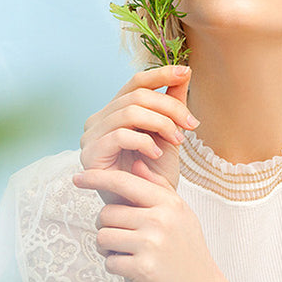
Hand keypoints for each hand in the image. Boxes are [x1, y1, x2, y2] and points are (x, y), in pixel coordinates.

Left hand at [72, 158, 222, 281]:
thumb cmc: (189, 254)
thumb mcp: (182, 216)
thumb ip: (159, 189)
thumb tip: (136, 164)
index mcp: (169, 204)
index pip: (124, 182)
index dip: (97, 178)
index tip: (78, 178)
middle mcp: (160, 220)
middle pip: (107, 213)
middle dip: (106, 227)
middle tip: (120, 239)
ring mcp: (152, 244)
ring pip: (103, 236)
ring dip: (107, 248)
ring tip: (126, 254)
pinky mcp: (143, 269)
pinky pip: (109, 261)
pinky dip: (115, 267)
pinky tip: (133, 270)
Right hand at [79, 65, 196, 201]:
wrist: (146, 210)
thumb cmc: (154, 174)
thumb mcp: (168, 134)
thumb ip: (172, 104)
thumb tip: (183, 72)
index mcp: (115, 112)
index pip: (135, 83)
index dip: (160, 74)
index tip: (185, 72)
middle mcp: (98, 120)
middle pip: (136, 96)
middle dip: (169, 107)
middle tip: (190, 125)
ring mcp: (91, 137)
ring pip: (129, 112)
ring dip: (160, 123)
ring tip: (178, 140)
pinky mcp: (90, 154)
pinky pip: (120, 135)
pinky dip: (144, 140)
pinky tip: (157, 153)